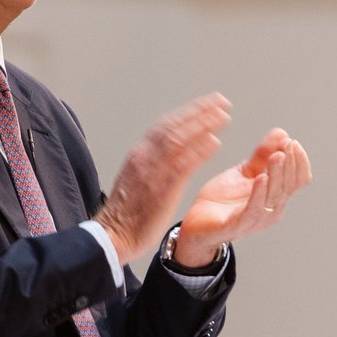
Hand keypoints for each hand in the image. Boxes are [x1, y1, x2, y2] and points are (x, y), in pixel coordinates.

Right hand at [94, 93, 231, 264]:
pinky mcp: (162, 188)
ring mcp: (153, 171)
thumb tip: (165, 154)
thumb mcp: (134, 178)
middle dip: (200, 111)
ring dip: (204, 124)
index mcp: (139, 154)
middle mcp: (145, 156)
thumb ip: (150, 164)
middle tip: (222, 101)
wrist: (111, 235)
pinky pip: (184, 164)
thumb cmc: (124, 213)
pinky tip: (215, 142)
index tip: (206, 104)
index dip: (188, 113)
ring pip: (180, 139)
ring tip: (224, 115)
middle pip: (175, 126)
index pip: (165, 125)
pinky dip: (200, 150)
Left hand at [173, 128, 311, 266]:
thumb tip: (281, 133)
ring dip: (277, 173)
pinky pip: (254, 209)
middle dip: (289, 163)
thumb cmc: (222, 201)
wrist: (196, 223)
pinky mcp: (239, 225)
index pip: (298, 180)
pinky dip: (259, 193)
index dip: (299, 161)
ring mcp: (257, 219)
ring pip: (274, 195)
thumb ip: (262, 155)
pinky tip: (260, 177)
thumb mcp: (244, 172)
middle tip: (287, 144)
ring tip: (277, 155)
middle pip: (289, 185)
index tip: (292, 142)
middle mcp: (271, 209)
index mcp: (275, 197)